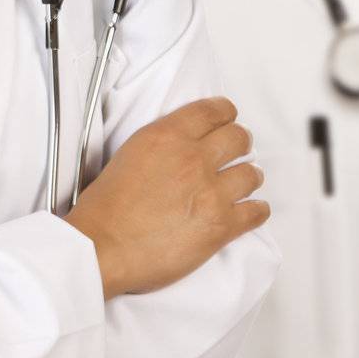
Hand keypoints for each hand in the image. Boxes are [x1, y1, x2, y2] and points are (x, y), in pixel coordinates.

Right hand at [63, 96, 268, 299]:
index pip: (212, 110)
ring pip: (251, 174)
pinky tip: (252, 211)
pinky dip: (257, 211)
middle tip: (236, 153)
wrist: (102, 247)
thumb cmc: (106, 207)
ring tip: (243, 183)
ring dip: (248, 178)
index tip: (228, 118)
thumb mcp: (131, 152)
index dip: (226, 113)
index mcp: (168, 135)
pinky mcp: (220, 226)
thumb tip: (182, 143)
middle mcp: (193, 158)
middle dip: (240, 144)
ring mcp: (210, 192)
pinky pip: (256, 212)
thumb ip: (163, 141)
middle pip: (239, 138)